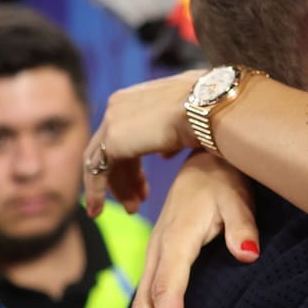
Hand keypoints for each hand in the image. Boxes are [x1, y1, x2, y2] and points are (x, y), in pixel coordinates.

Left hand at [82, 70, 204, 214]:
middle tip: (138, 201)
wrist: (209, 108)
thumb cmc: (211, 113)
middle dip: (124, 177)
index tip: (145, 184)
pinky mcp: (113, 140)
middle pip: (110, 148)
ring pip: (101, 161)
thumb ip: (171, 140)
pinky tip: (99, 210)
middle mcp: (118, 106)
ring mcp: (113, 122)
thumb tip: (164, 155)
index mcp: (136, 98)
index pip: (124, 133)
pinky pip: (96, 172)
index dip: (133, 162)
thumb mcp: (188, 125)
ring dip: (116, 188)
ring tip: (132, 209)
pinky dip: (95, 192)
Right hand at [116, 153, 259, 307]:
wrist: (203, 161)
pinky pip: (140, 306)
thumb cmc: (224, 180)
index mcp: (174, 240)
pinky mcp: (155, 266)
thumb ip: (243, 226)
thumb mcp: (238, 196)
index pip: (168, 289)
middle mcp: (157, 254)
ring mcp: (152, 261)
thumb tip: (248, 254)